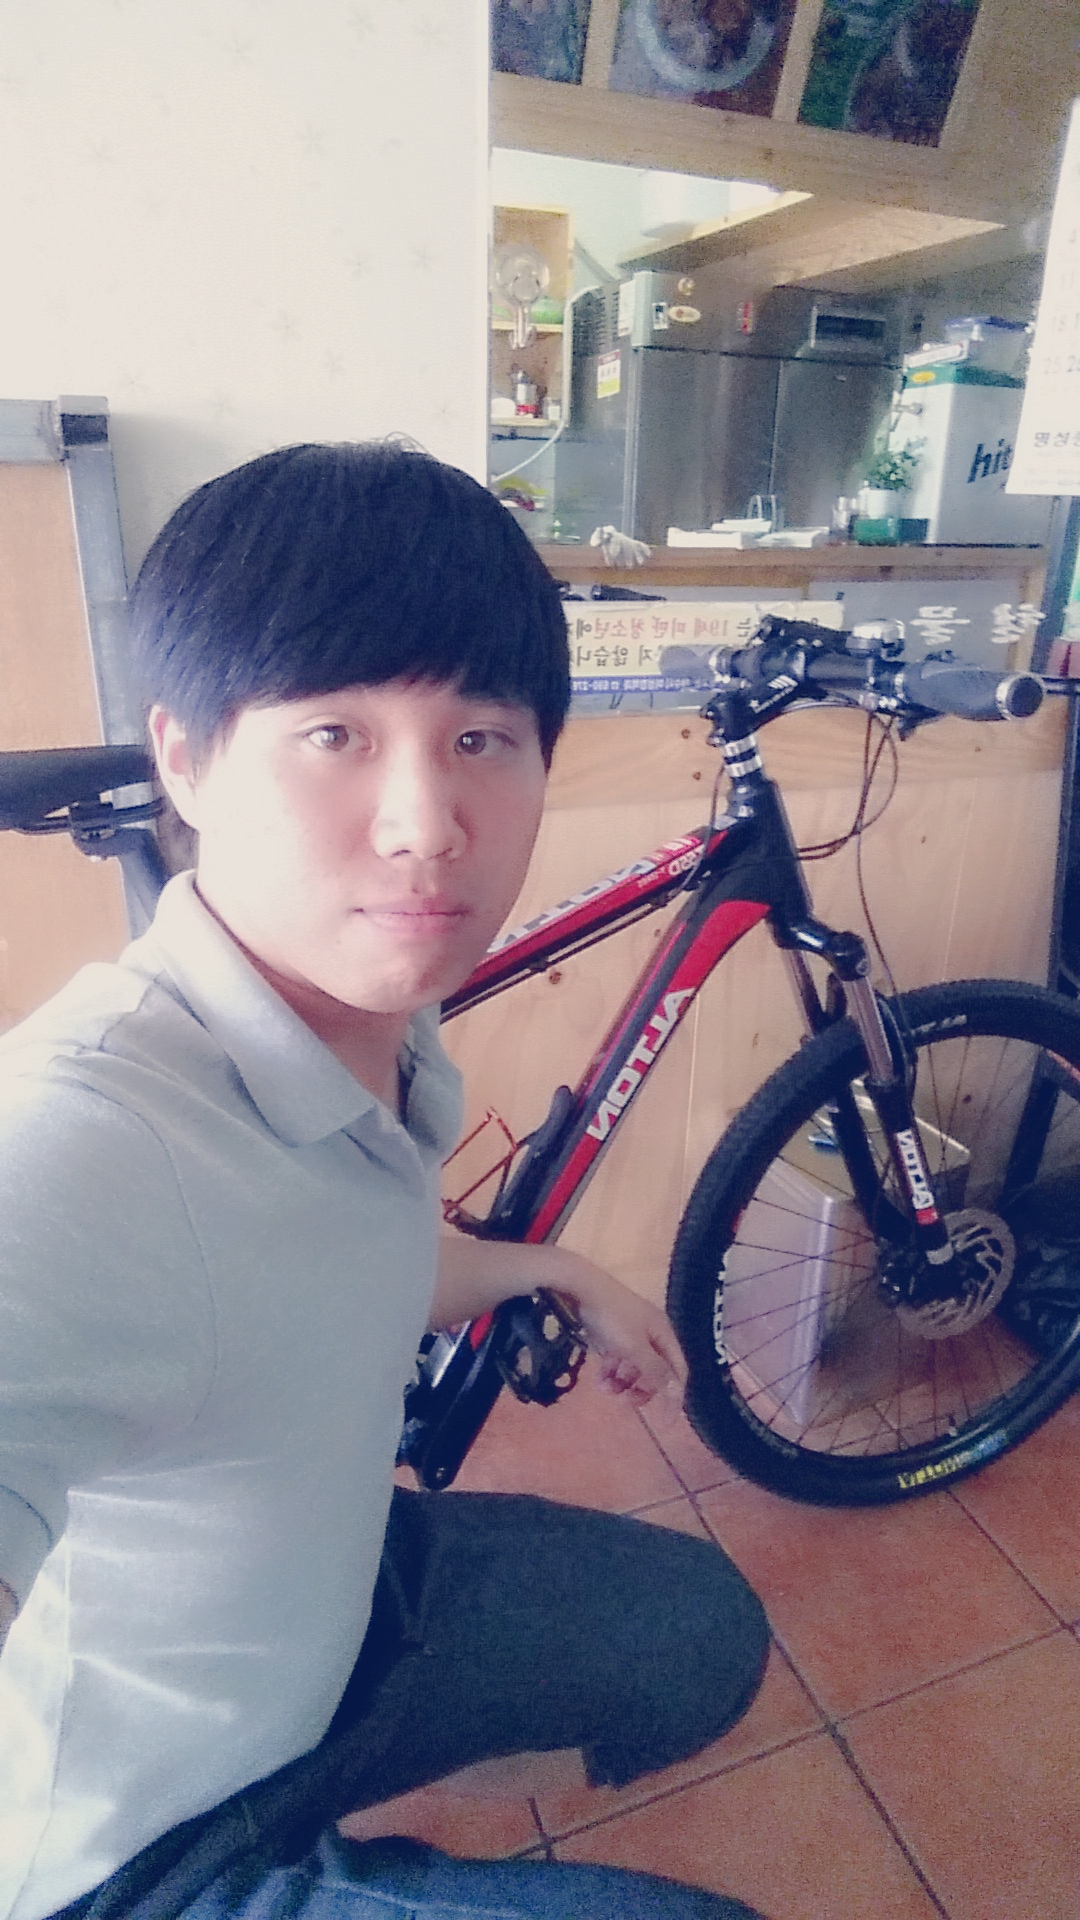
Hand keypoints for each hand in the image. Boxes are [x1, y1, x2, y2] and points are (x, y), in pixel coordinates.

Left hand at [571, 1268, 687, 1405]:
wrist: (578, 1286)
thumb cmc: (611, 1317)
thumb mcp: (634, 1347)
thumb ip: (656, 1371)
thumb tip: (677, 1393)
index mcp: (663, 1333)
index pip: (677, 1370)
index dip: (674, 1395)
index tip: (665, 1421)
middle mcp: (651, 1332)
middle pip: (656, 1370)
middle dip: (642, 1389)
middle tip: (625, 1403)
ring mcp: (631, 1331)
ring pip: (634, 1366)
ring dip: (622, 1382)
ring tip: (604, 1389)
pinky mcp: (611, 1331)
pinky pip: (617, 1358)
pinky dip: (611, 1371)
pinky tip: (598, 1378)